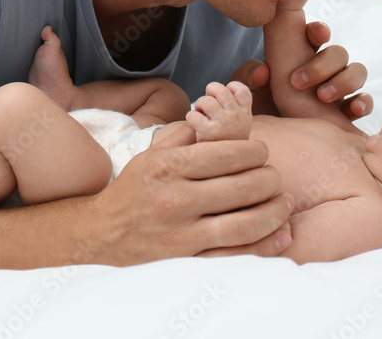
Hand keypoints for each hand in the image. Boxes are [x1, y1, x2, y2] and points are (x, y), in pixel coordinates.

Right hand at [93, 123, 293, 263]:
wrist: (98, 238)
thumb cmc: (131, 193)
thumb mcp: (149, 157)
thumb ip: (183, 137)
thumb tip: (213, 119)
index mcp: (169, 168)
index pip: (227, 154)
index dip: (255, 151)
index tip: (261, 152)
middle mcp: (176, 200)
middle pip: (243, 187)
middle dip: (269, 179)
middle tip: (274, 177)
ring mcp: (182, 235)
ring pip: (246, 223)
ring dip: (274, 211)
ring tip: (283, 202)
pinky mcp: (187, 263)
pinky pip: (236, 255)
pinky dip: (265, 246)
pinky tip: (281, 235)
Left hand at [232, 25, 372, 120]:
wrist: (277, 143)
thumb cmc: (263, 112)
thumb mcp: (249, 92)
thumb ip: (247, 75)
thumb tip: (262, 71)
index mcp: (299, 56)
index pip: (315, 33)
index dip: (319, 30)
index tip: (318, 34)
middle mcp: (323, 69)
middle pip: (338, 52)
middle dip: (322, 64)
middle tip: (298, 82)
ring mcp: (338, 89)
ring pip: (357, 71)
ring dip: (344, 81)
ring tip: (322, 97)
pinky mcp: (348, 112)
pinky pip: (364, 100)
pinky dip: (362, 102)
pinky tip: (352, 109)